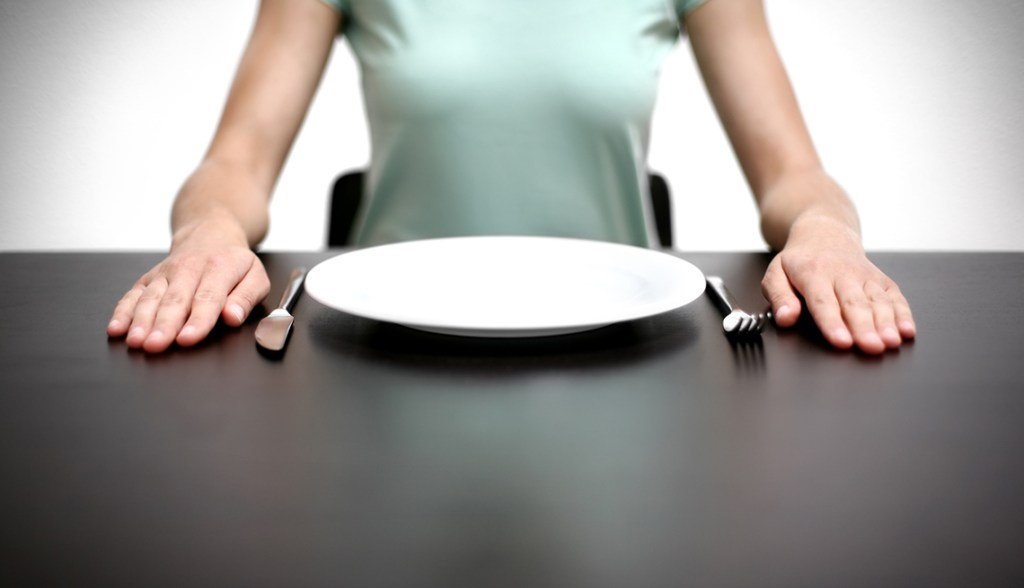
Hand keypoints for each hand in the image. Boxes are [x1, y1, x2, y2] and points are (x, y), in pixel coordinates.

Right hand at [106, 220, 270, 352]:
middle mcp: (189, 268)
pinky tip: (116, 329)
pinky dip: (122, 311)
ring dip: (140, 320)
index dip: (197, 320)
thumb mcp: (256, 276)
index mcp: (220, 267)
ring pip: (151, 297)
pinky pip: (133, 294)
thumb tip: (233, 317)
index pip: (208, 298)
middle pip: (175, 300)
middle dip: (164, 324)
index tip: (188, 339)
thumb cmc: (235, 262)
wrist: (209, 233)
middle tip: (156, 345)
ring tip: (136, 341)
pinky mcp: (149, 278)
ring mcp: (166, 273)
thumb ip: (246, 298)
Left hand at [760, 219, 915, 353]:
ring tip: (890, 342)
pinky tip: (907, 331)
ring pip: (877, 300)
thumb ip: (779, 297)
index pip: (823, 301)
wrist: (825, 232)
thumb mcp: (776, 273)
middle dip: (864, 327)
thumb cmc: (799, 260)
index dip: (833, 323)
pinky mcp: (881, 279)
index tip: (841, 342)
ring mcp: (865, 276)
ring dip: (887, 322)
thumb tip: (785, 318)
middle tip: (871, 347)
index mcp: (813, 273)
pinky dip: (903, 313)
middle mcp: (842, 273)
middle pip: (854, 303)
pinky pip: (894, 296)